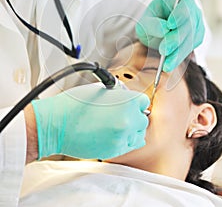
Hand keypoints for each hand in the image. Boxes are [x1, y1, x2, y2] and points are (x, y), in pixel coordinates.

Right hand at [32, 83, 149, 159]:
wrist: (57, 124)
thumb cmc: (74, 104)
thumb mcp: (100, 89)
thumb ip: (117, 94)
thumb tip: (124, 97)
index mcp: (127, 101)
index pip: (143, 102)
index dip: (135, 102)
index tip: (130, 104)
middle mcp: (128, 120)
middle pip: (142, 119)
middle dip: (134, 116)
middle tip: (120, 115)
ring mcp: (122, 137)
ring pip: (138, 135)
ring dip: (131, 130)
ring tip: (116, 126)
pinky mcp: (114, 151)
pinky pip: (128, 146)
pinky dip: (123, 141)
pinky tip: (111, 134)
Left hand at [135, 0, 204, 71]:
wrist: (159, 26)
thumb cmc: (152, 19)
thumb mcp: (146, 19)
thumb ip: (152, 23)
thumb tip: (164, 29)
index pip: (186, 5)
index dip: (179, 15)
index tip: (169, 24)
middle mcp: (194, 11)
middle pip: (189, 26)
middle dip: (176, 39)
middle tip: (163, 49)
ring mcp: (198, 26)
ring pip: (190, 40)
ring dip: (177, 53)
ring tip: (165, 64)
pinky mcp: (197, 40)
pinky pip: (190, 49)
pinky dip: (179, 58)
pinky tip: (169, 64)